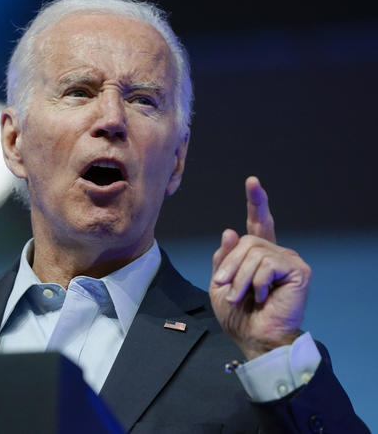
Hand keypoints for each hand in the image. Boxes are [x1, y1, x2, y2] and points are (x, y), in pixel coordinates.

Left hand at [209, 177, 311, 359]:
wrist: (254, 337)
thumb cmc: (238, 315)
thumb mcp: (220, 283)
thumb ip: (224, 258)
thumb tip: (231, 230)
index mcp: (259, 255)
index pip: (258, 223)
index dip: (256, 202)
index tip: (252, 182)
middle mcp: (277, 253)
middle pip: (246, 240)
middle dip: (229, 265)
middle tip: (224, 287)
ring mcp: (289, 260)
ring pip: (253, 252)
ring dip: (239, 277)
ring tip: (241, 296)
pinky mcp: (298, 270)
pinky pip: (267, 263)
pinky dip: (256, 281)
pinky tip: (262, 296)